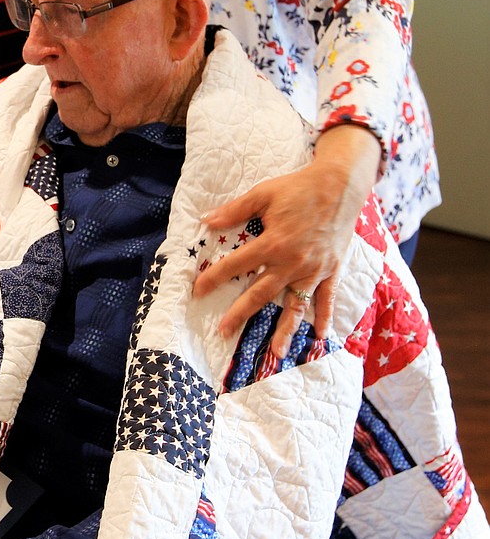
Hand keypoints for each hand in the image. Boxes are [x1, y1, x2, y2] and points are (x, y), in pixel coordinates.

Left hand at [193, 125, 381, 355]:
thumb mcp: (263, 194)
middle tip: (223, 331)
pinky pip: (326, 298)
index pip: (237, 265)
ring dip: (284, 330)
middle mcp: (293, 262)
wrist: (340, 185)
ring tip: (274, 352)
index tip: (197, 291)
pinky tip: (317, 337)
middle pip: (261, 293)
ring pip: (295, 304)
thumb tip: (206, 220)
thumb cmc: (299, 188)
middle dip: (240, 313)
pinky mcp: (331, 270)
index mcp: (274, 242)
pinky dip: (323, 318)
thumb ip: (235, 210)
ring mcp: (314, 269)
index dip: (215, 277)